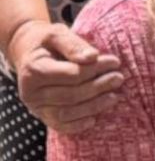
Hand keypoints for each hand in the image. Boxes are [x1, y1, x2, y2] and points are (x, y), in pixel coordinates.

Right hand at [8, 20, 122, 132]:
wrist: (29, 53)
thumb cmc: (47, 42)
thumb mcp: (58, 34)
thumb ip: (73, 45)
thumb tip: (92, 57)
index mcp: (33, 70)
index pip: (71, 74)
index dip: (95, 69)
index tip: (115, 62)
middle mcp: (30, 92)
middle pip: (70, 95)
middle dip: (98, 87)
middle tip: (119, 78)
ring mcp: (35, 107)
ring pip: (66, 113)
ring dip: (93, 107)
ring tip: (114, 97)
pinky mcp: (42, 116)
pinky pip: (60, 126)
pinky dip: (77, 125)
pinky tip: (95, 119)